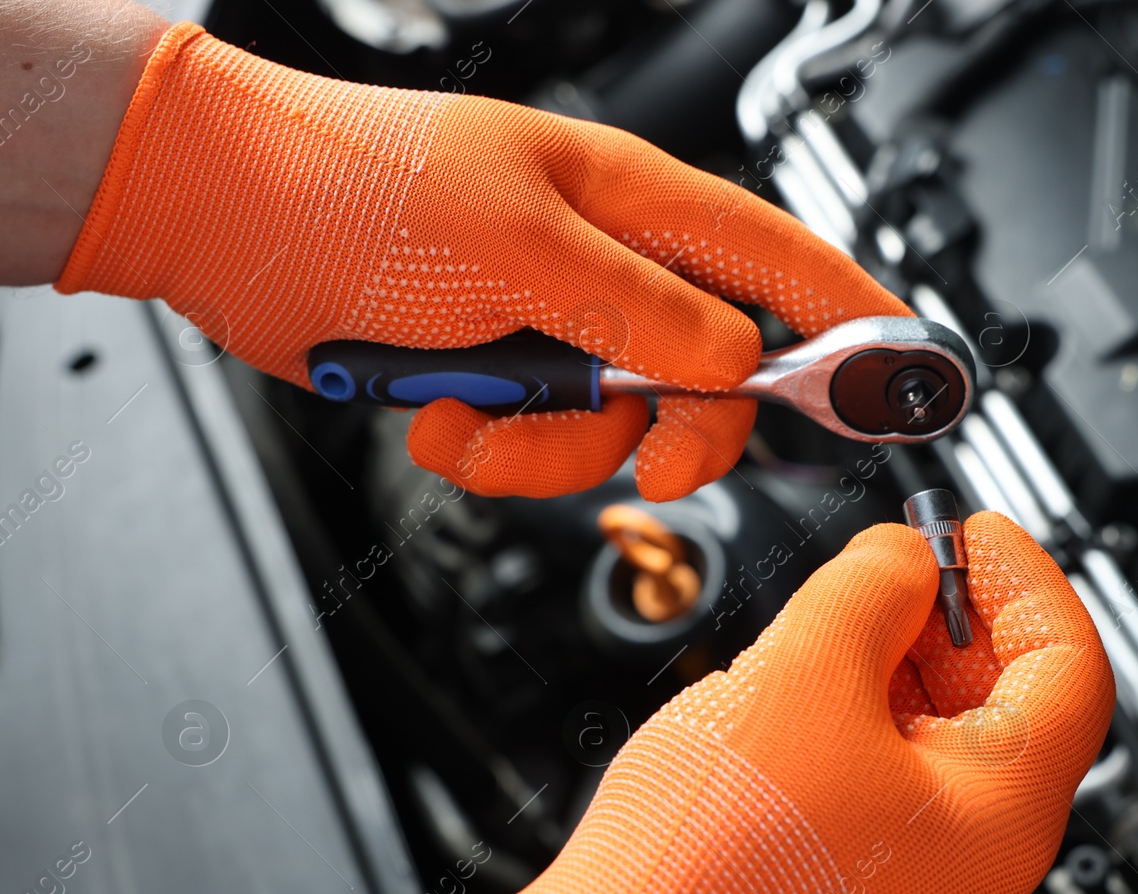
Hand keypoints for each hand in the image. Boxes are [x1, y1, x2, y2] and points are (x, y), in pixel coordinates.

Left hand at [55, 23, 910, 500]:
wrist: (226, 220)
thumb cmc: (354, 184)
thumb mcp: (513, 243)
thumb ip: (636, 310)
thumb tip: (734, 363)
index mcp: (633, 204)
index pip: (779, 261)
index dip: (856, 320)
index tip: (911, 377)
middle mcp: (609, 268)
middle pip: (713, 378)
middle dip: (680, 435)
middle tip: (654, 464)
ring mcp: (558, 325)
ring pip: (621, 431)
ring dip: (550, 450)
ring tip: (473, 415)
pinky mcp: (505, 377)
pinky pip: (544, 449)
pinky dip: (492, 453)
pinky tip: (438, 412)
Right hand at [427, 512, 1115, 893]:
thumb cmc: (709, 863)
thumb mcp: (806, 668)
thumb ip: (874, 584)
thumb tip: (905, 557)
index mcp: (1002, 816)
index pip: (1071, 664)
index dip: (1024, 576)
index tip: (971, 530)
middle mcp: (980, 869)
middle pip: (1012, 705)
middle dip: (953, 618)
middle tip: (893, 565)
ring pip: (945, 745)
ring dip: (903, 666)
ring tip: (834, 625)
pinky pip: (895, 789)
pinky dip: (866, 721)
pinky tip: (806, 693)